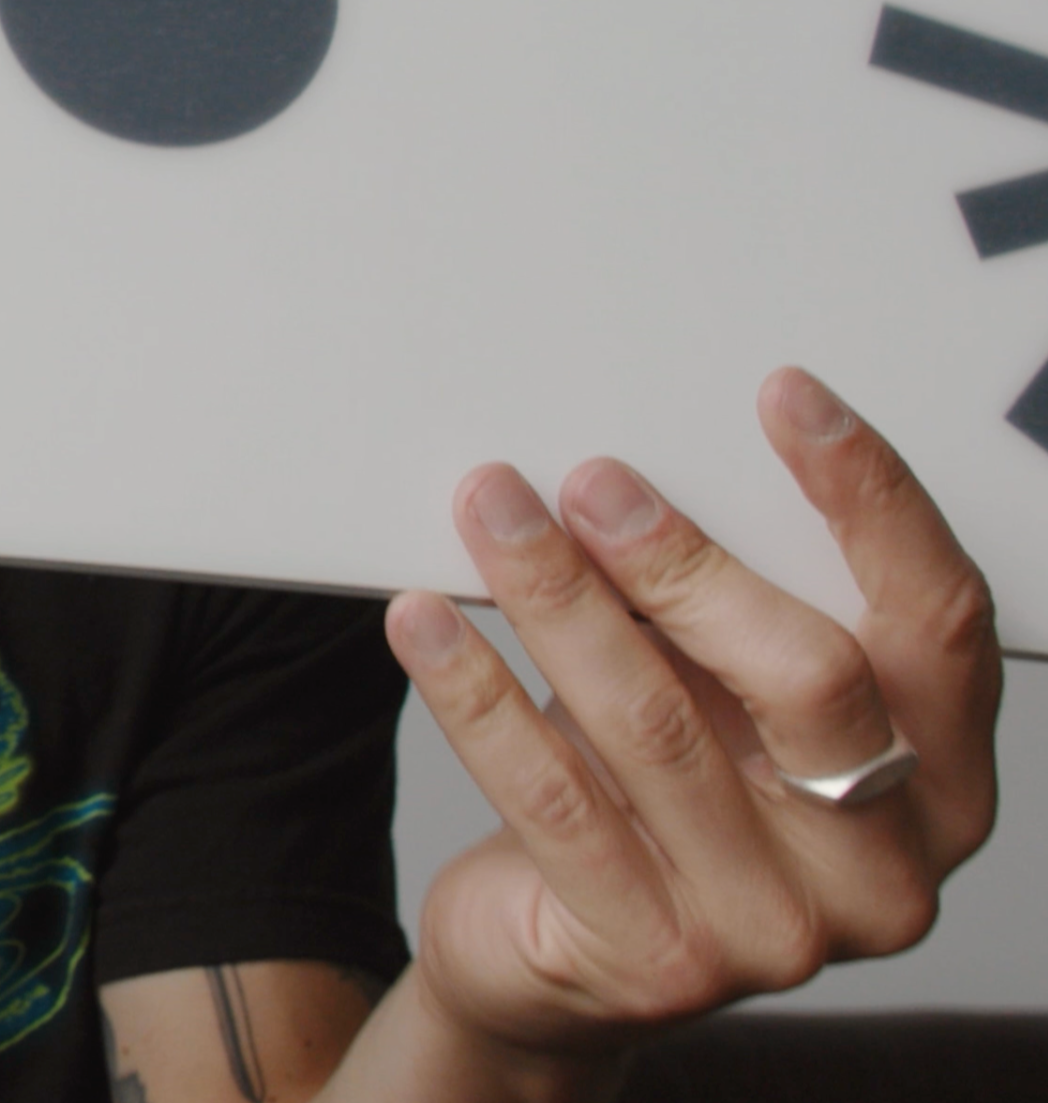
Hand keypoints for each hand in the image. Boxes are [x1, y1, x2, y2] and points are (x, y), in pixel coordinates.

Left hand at [387, 368, 1001, 1070]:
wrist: (557, 967)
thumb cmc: (655, 800)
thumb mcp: (719, 703)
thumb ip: (725, 614)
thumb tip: (641, 468)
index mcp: (943, 784)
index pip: (940, 623)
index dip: (871, 499)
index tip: (784, 396)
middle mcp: (884, 869)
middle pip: (809, 676)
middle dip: (688, 559)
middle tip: (592, 478)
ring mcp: (777, 929)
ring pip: (657, 724)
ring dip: (560, 597)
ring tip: (493, 510)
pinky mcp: (654, 958)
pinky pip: (551, 795)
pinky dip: (475, 691)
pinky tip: (422, 621)